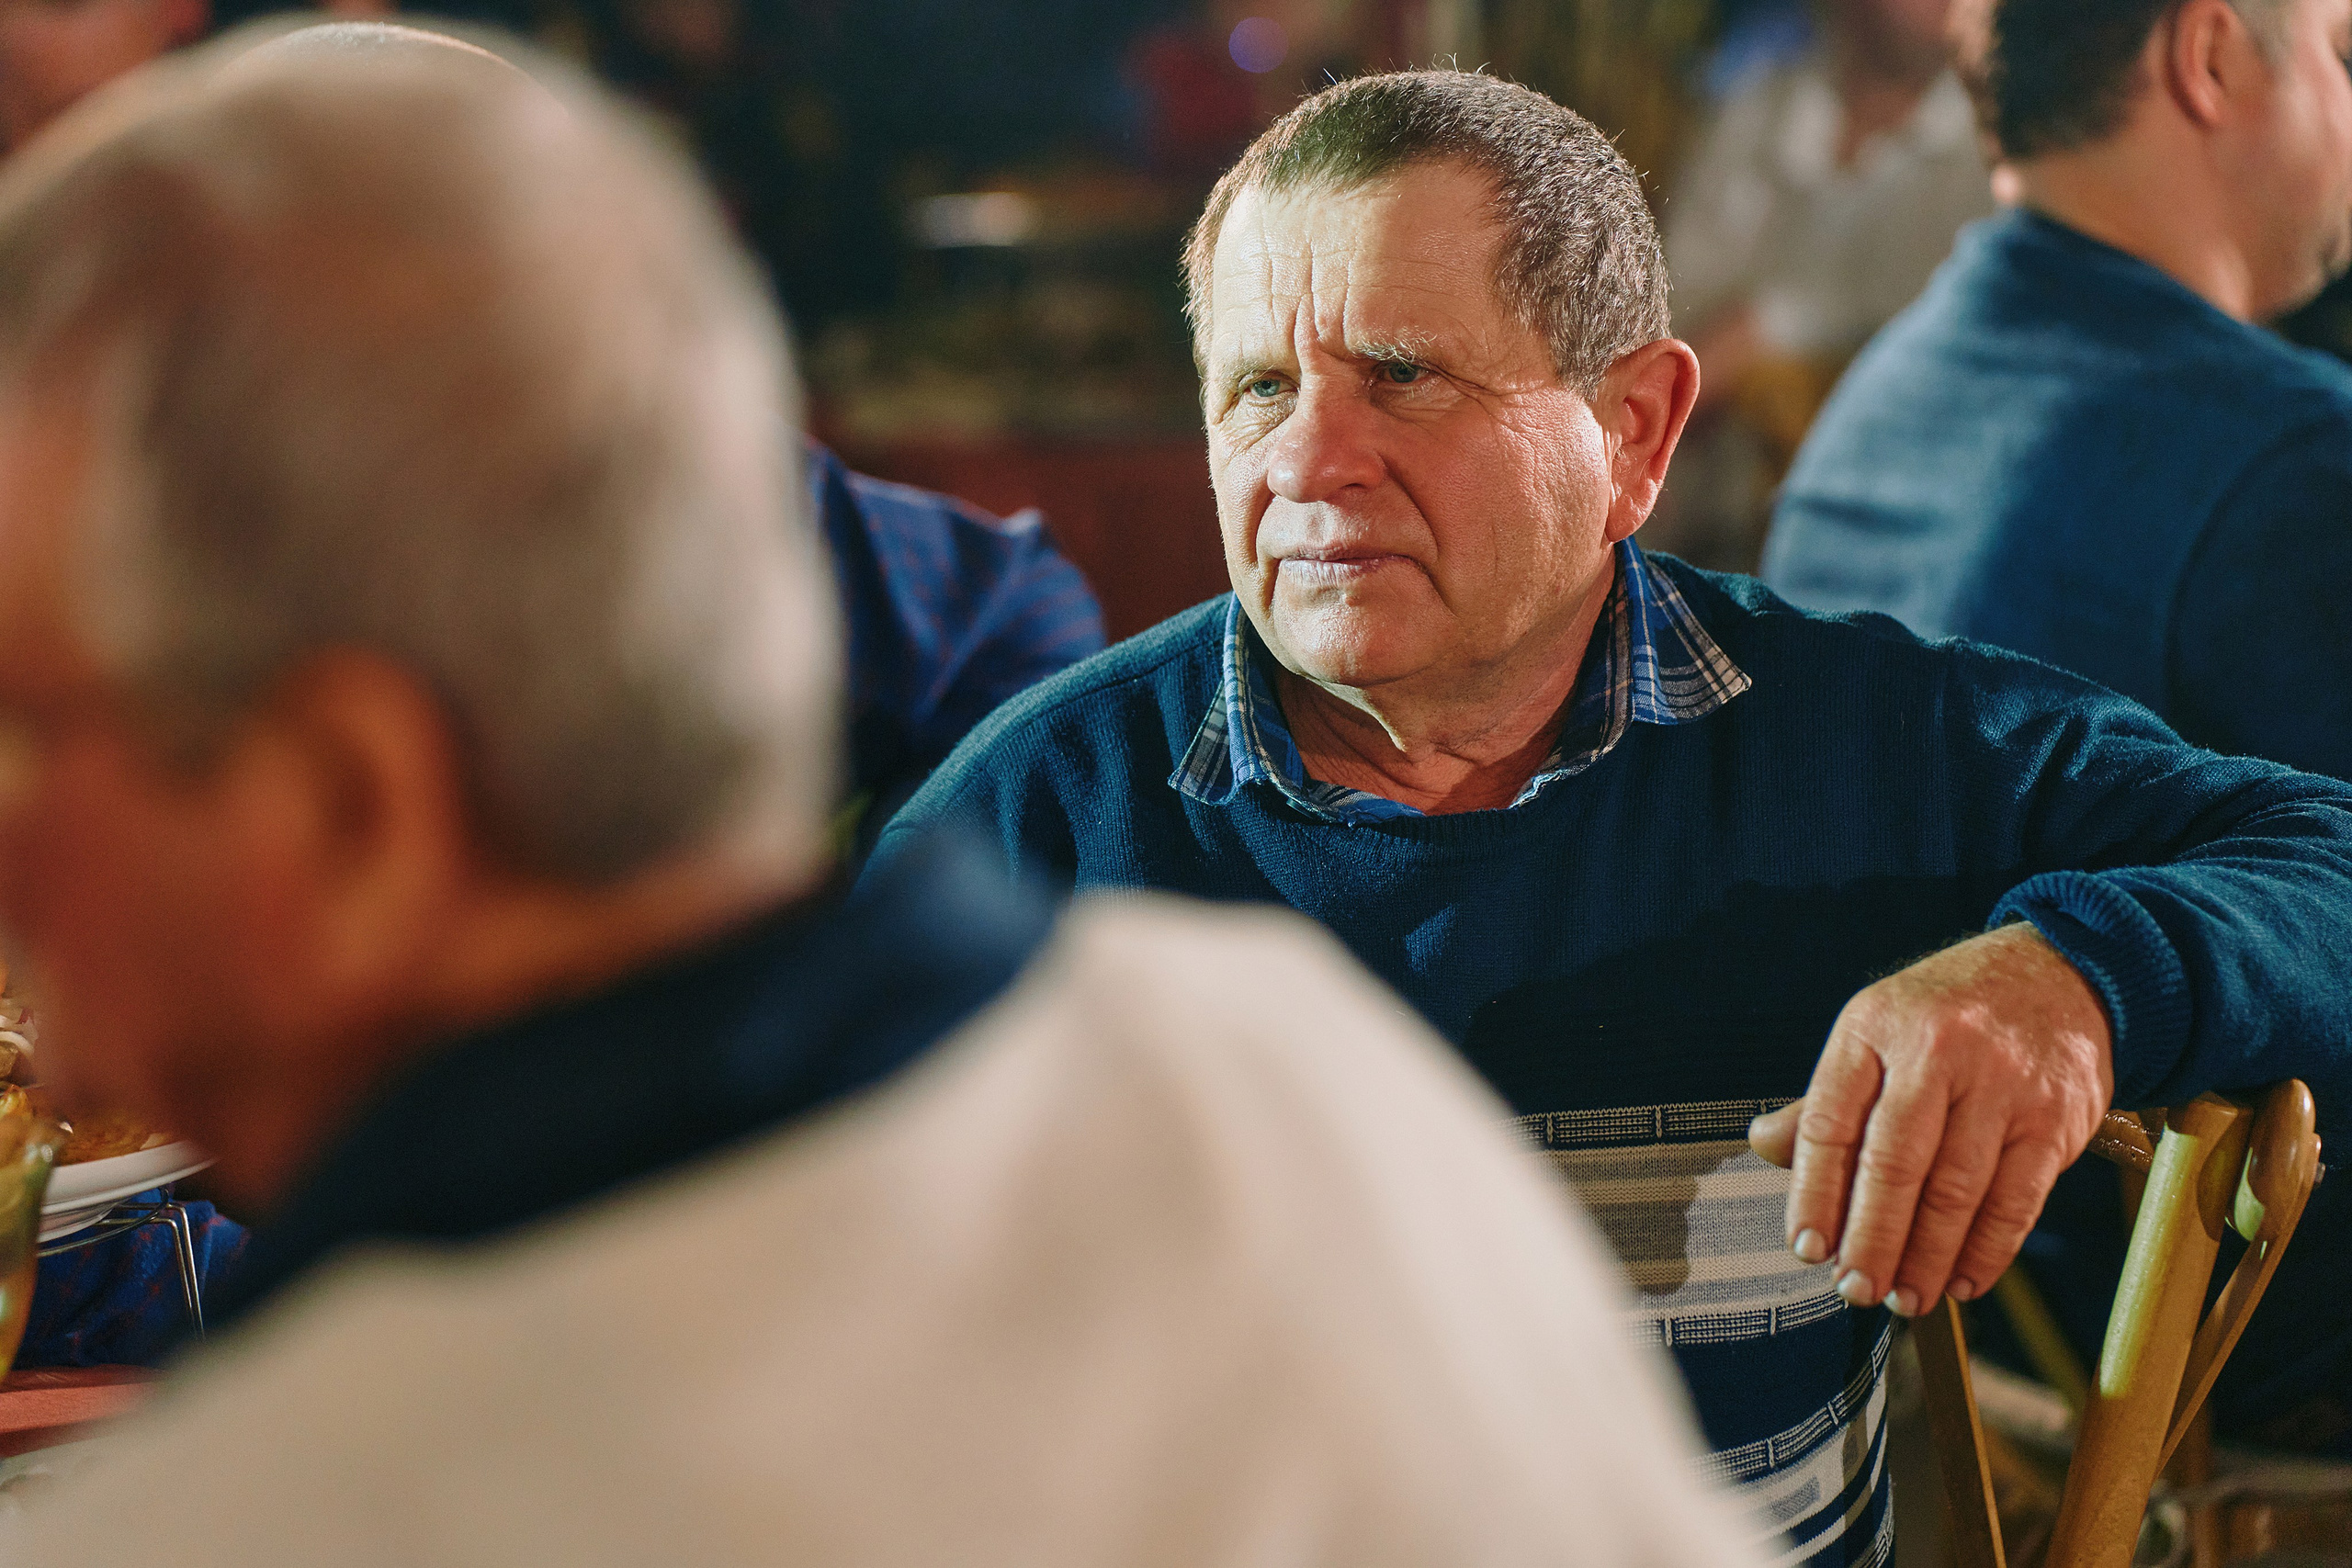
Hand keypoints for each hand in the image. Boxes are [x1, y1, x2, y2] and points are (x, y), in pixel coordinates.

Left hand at [1747, 924, 2113, 1316]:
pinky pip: (2016, 1201)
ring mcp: (2002, 1084)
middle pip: (1894, 1164)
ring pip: (1956, 1191)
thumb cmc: (1950, 1013)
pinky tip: (1962, 1280)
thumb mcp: (1876, 1030)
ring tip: (1905, 1296)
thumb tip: (1764, 1147)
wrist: (2059, 972)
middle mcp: (1938, 1050)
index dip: (1814, 1194)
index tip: (1807, 1247)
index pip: (1831, 1123)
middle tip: (1855, 1288)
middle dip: (1871, 1239)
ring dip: (1926, 1257)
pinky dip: (1987, 1252)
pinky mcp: (2055, 1117)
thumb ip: (1824, 1098)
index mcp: (1875, 1027)